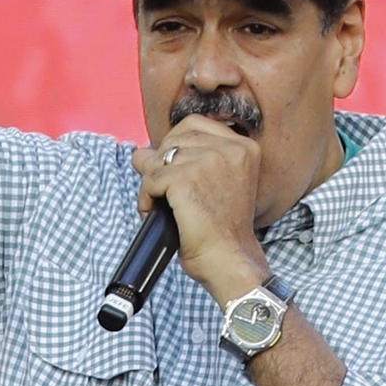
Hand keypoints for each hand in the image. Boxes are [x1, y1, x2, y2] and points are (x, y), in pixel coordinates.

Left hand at [131, 113, 267, 303]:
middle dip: (160, 164)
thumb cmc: (222, 231)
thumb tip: (141, 152)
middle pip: (173, 139)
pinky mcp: (185, 178)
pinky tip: (155, 212)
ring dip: (151, 184)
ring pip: (157, 159)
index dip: (175, 144)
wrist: (229, 260)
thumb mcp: (218, 184)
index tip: (175, 170)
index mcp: (244, 146)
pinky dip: (145, 198)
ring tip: (160, 206)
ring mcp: (208, 161)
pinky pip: (149, 179)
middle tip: (163, 192)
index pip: (194, 124)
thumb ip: (190, 160)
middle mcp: (230, 148)